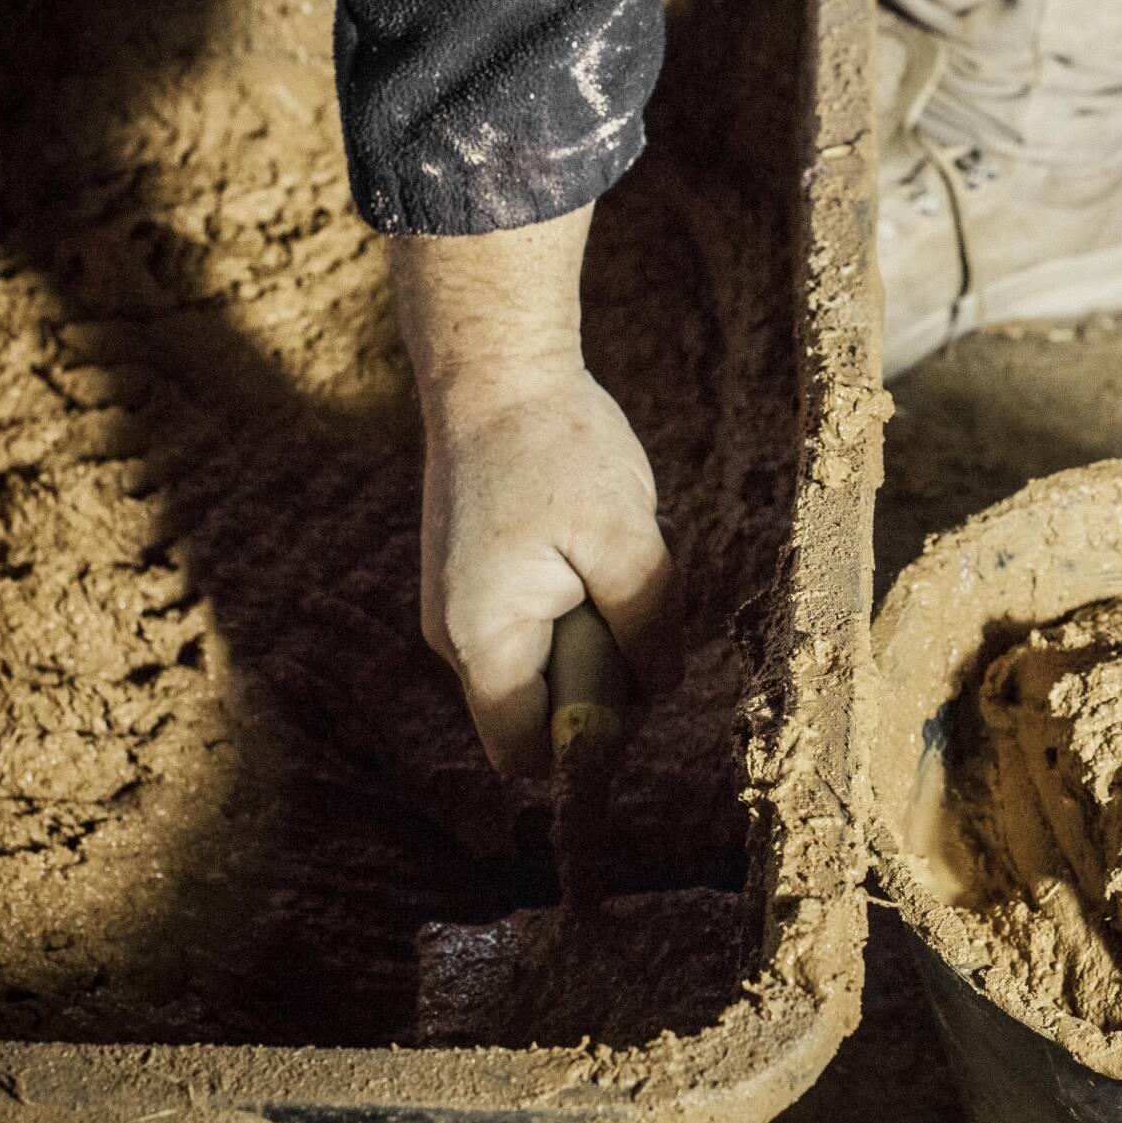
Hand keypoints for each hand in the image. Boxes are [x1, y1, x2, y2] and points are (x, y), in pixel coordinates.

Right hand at [390, 209, 678, 778]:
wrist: (497, 370)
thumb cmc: (556, 448)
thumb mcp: (625, 539)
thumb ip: (646, 623)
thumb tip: (661, 688)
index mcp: (486, 638)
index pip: (527, 752)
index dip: (587, 751)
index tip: (640, 703)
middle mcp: (461, 637)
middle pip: (542, 711)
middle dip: (605, 679)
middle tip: (639, 606)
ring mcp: (466, 607)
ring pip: (549, 662)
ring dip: (597, 633)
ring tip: (614, 560)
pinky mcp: (482, 578)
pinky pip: (542, 623)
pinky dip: (580, 602)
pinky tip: (596, 546)